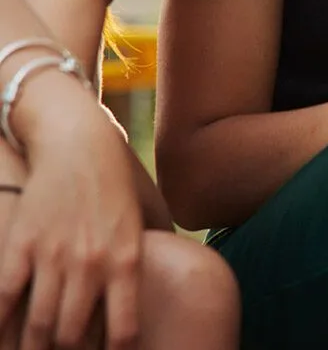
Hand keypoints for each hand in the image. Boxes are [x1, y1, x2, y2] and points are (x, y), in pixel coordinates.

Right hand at [0, 75, 143, 349]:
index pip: (123, 328)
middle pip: (74, 334)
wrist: (78, 146)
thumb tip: (162, 286)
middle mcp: (90, 263)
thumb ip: (147, 255)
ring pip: (39, 323)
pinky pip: (6, 297)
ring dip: (34, 347)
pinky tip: (4, 337)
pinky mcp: (20, 245)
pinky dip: (2, 324)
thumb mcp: (143, 220)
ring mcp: (52, 256)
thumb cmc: (114, 186)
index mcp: (126, 260)